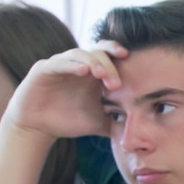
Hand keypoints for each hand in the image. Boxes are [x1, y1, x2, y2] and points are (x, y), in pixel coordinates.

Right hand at [4, 43, 126, 142]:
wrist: (38, 128)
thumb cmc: (69, 121)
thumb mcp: (100, 123)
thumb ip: (120, 123)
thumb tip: (145, 131)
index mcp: (93, 74)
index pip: (109, 55)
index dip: (120, 53)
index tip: (135, 61)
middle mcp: (78, 65)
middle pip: (98, 52)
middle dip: (110, 65)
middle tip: (116, 84)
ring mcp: (60, 65)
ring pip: (79, 54)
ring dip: (93, 62)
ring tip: (102, 75)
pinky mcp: (43, 70)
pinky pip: (58, 63)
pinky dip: (72, 65)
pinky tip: (83, 70)